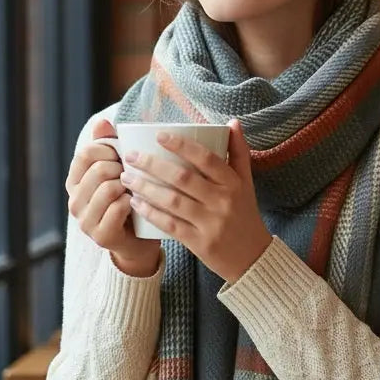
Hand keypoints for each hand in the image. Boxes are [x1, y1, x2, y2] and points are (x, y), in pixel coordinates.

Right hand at [65, 118, 161, 276]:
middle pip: (98, 169)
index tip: (123, 155)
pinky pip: (118, 208)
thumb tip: (102, 121)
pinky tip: (136, 203)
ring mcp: (85, 221)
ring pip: (108, 188)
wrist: (140, 241)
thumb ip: (109, 145)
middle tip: (133, 175)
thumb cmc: (130, 199)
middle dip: (122, 168)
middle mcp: (74, 201)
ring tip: (136, 188)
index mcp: (75, 182)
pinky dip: (131, 201)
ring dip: (128, 185)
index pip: (85, 154)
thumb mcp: (119, 170)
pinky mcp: (101, 236)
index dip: (109, 149)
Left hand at [121, 118, 271, 283]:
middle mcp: (223, 201)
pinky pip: (170, 225)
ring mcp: (210, 223)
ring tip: (126, 178)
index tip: (159, 135)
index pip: (206, 159)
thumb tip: (233, 122)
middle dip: (153, 165)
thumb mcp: (247, 183)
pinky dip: (151, 213)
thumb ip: (239, 152)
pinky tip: (135, 203)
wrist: (253, 258)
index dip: (182, 145)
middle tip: (131, 156)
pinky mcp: (199, 243)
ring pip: (172, 201)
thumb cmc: (246, 214)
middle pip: (183, 178)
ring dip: (146, 188)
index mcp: (233, 183)